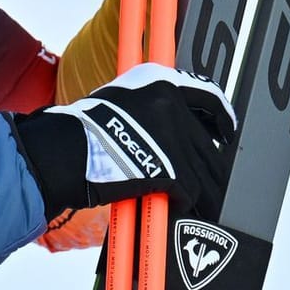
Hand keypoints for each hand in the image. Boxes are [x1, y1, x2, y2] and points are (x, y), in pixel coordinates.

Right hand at [8, 63, 236, 218]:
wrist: (63, 151)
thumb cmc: (80, 130)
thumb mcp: (116, 100)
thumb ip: (146, 108)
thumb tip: (165, 128)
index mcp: (158, 82)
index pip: (207, 95)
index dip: (223, 117)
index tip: (226, 131)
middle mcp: (171, 104)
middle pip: (209, 144)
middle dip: (210, 168)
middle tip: (207, 182)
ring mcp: (173, 136)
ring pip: (206, 172)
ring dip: (205, 192)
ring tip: (202, 205)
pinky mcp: (172, 168)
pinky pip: (191, 191)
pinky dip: (186, 202)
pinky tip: (176, 207)